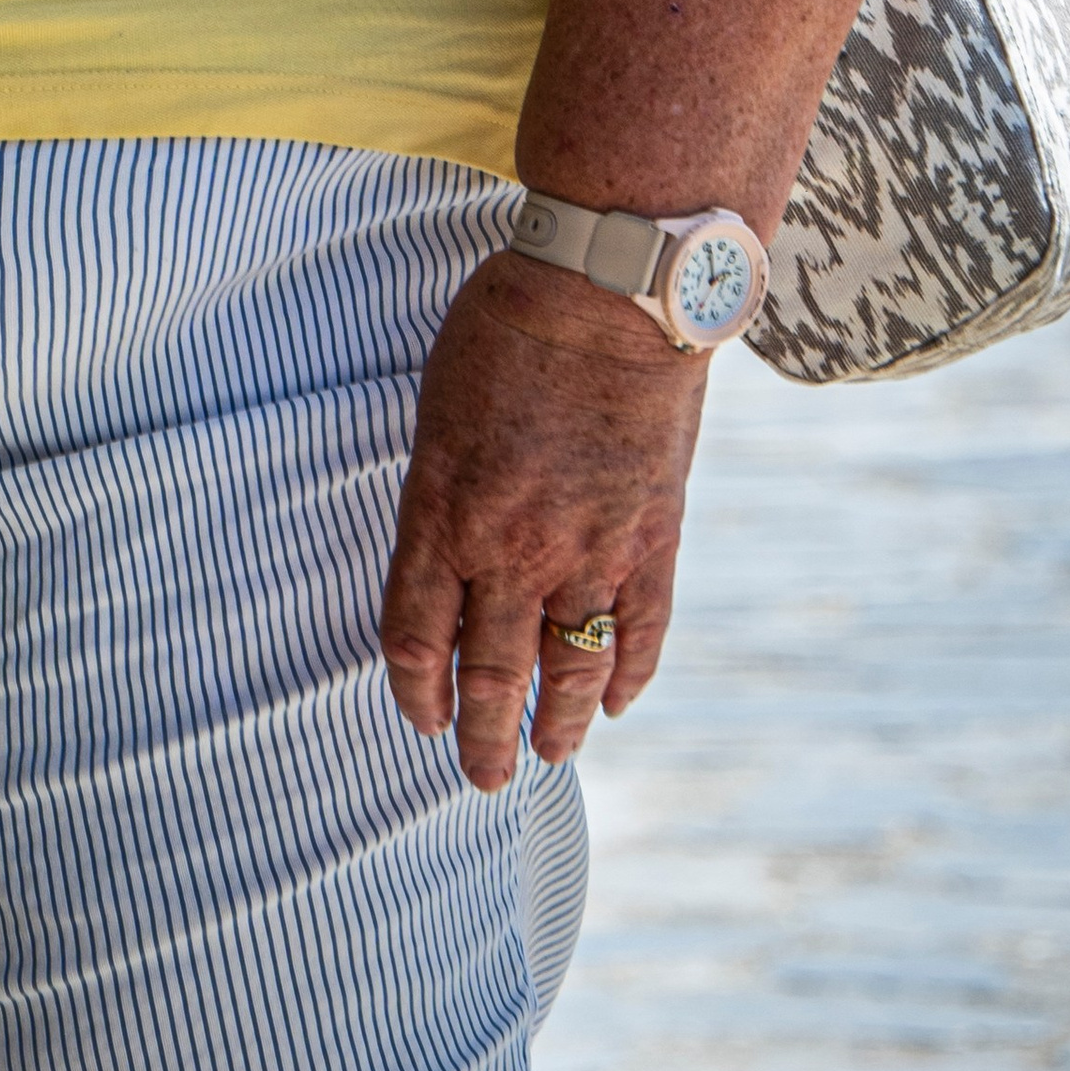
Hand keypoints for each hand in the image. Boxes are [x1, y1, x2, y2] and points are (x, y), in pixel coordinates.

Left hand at [380, 248, 706, 789]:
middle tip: (481, 777)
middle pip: (491, 676)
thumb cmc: (507, 330)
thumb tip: (445, 555)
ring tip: (546, 760)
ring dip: (555, 729)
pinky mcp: (654, 542)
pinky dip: (627, 679)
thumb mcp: (439, 412)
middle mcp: (513, 552)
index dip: (417, 691)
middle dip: (482, 739)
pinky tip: (615, 704)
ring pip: (569, 675)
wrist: (611, 293)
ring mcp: (590, 554)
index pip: (416, 638)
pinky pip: (641, 636)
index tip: (423, 717)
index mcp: (444, 514)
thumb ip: (441, 495)